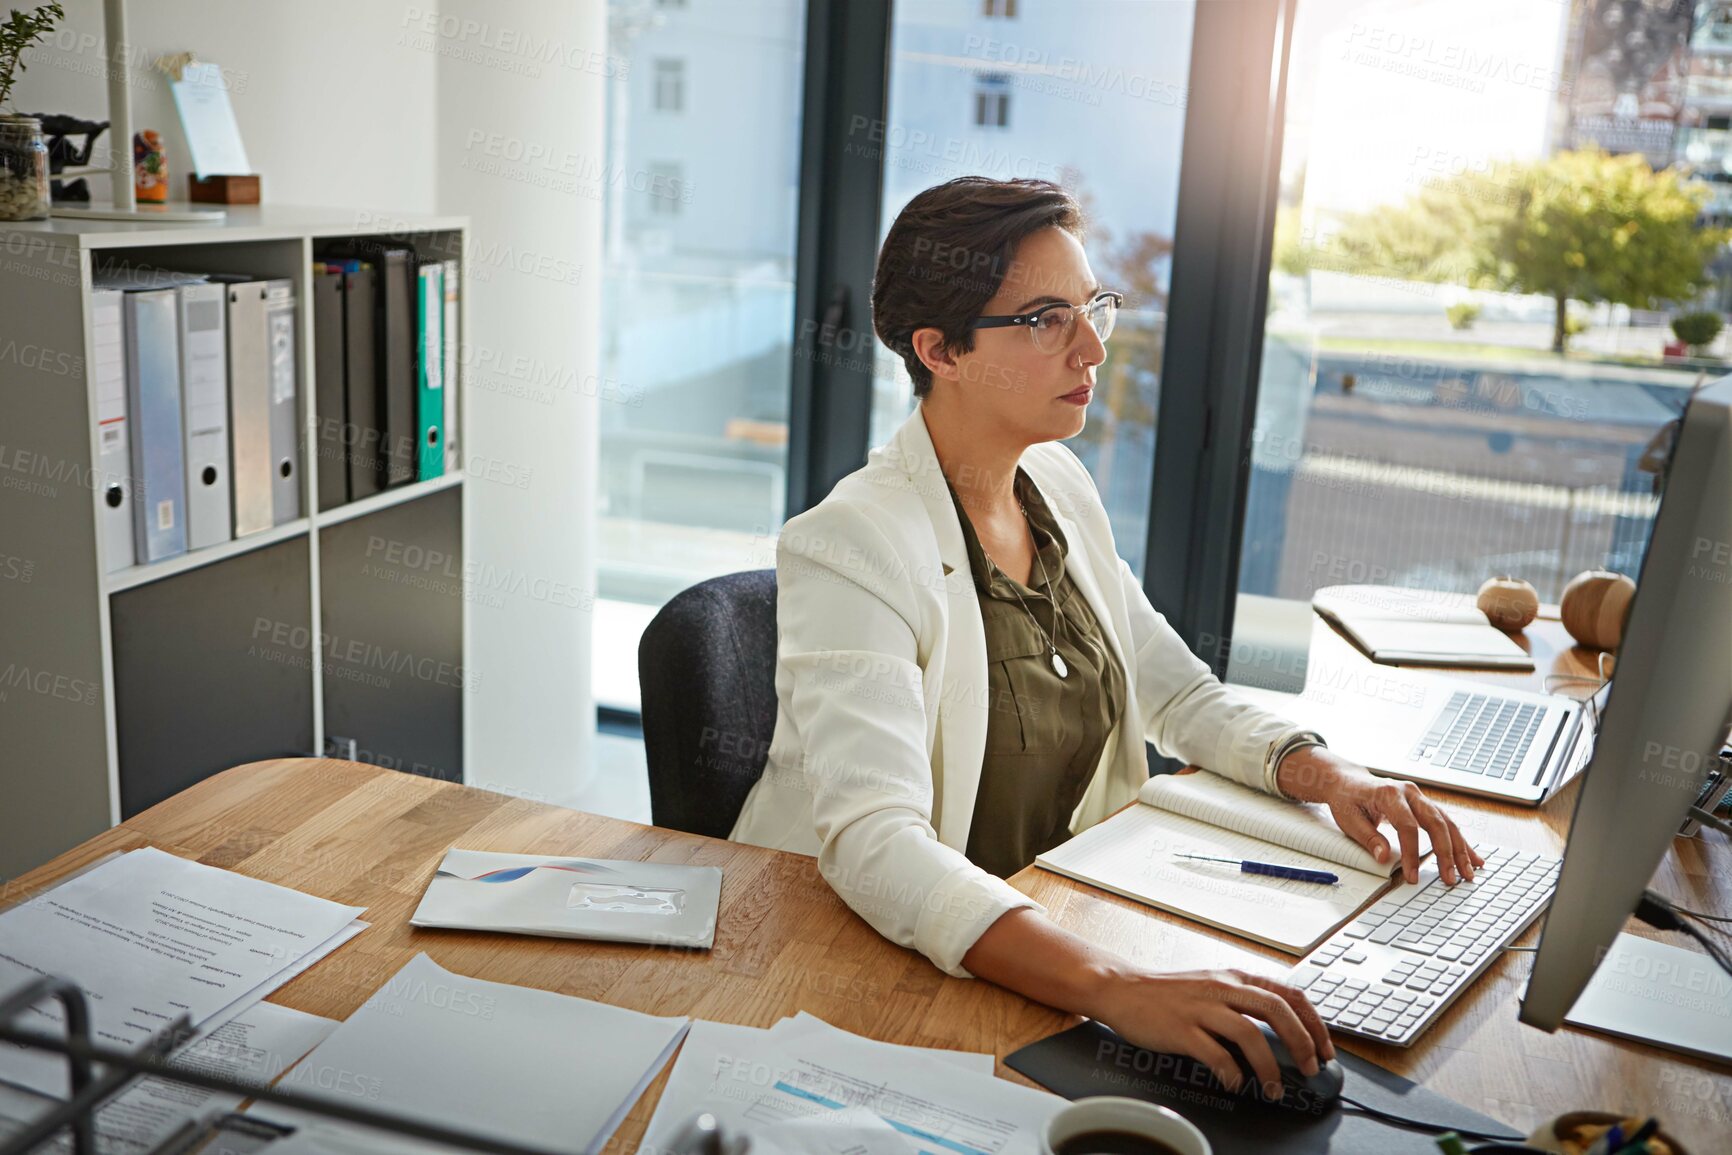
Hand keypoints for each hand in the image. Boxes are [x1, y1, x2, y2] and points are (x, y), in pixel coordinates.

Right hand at [1089, 967, 1334, 1098]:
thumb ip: (1243, 1000)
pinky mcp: (1180, 1028)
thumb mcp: (1212, 985)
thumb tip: (1281, 1030)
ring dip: (1269, 1067)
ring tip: (1274, 1088)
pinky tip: (1235, 1083)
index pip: (1289, 993)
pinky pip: (1214, 1054)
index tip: (1325, 1049)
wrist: (1122, 989)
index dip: (1314, 1022)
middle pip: (1276, 1010)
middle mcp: (1222, 988)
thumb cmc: (1168, 993)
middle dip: (1302, 1043)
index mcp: (1234, 977)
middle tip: (1310, 1069)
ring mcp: (1201, 1007)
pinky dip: (1231, 1072)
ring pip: (1249, 1034)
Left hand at [1276, 747, 1483, 885]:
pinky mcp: (1425, 804)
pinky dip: (1460, 842)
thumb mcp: (1349, 819)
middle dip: (1446, 853)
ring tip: (1469, 873)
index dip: (1411, 853)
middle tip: (1451, 878)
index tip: (1413, 876)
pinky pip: (1447, 823)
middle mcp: (1410, 793)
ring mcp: (1420, 797)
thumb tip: (1383, 858)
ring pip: (1447, 823)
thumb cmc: (1347, 799)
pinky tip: (1472, 858)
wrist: (1347, 781)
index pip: (1407, 827)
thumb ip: (1368, 838)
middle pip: (1436, 823)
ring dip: (1460, 849)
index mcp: (1390, 794)